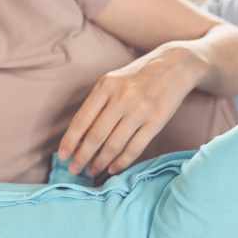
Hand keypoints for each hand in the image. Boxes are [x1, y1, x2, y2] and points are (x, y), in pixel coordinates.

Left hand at [58, 44, 205, 177]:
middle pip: (96, 136)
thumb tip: (78, 136)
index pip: (82, 120)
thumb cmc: (137, 76)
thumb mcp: (113, 80)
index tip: (62, 156)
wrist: (174, 65)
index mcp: (106, 86)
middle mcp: (122, 98)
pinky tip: (112, 168)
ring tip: (92, 171)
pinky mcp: (156, 121)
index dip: (70, 141)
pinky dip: (121, 162)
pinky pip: (135, 147)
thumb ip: (97, 103)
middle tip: (74, 170)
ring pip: (114, 144)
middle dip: (82, 157)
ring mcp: (140, 110)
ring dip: (100, 162)